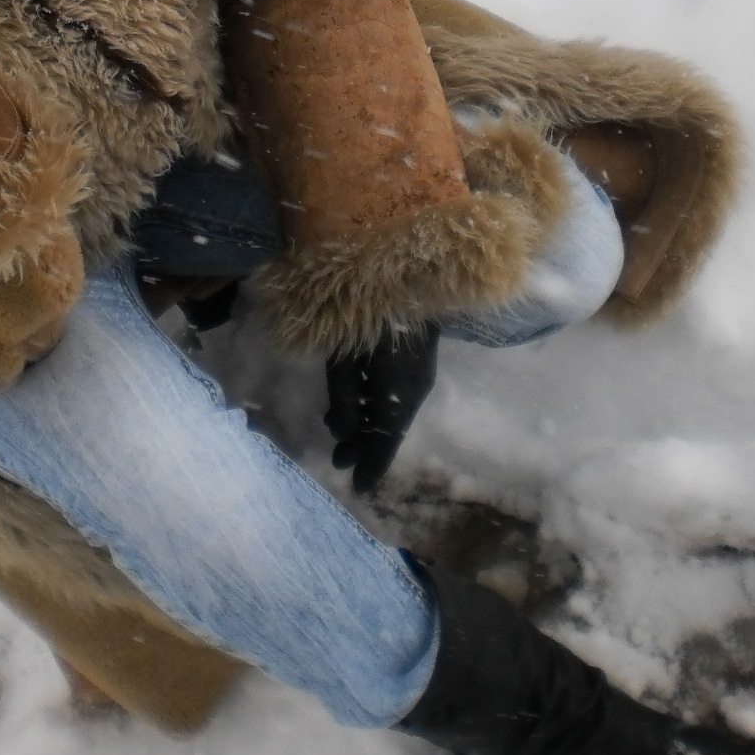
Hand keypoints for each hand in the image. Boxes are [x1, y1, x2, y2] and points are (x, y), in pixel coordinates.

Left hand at [324, 323, 440, 496]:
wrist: (407, 266)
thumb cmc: (366, 311)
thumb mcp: (343, 358)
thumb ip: (344, 398)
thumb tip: (345, 434)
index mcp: (399, 391)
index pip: (386, 439)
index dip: (373, 465)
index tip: (360, 488)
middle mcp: (413, 387)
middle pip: (388, 427)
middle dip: (363, 445)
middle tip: (339, 462)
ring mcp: (416, 372)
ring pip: (390, 409)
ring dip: (365, 423)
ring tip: (338, 437)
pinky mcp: (415, 358)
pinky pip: (394, 392)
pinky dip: (372, 404)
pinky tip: (350, 404)